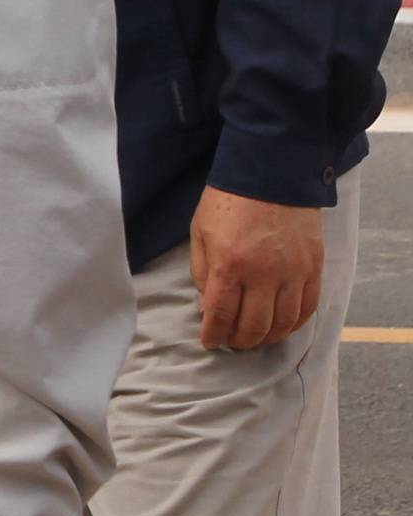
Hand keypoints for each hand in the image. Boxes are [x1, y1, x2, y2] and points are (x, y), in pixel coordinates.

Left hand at [189, 186, 325, 349]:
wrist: (270, 173)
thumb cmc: (228, 201)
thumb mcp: (200, 232)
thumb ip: (202, 271)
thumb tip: (208, 307)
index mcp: (229, 264)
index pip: (222, 314)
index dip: (215, 334)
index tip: (210, 342)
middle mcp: (264, 274)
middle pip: (255, 325)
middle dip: (241, 340)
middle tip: (232, 343)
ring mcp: (293, 272)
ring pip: (284, 322)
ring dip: (268, 337)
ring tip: (255, 339)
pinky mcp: (314, 267)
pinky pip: (308, 307)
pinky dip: (295, 323)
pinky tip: (283, 326)